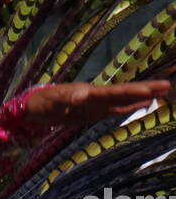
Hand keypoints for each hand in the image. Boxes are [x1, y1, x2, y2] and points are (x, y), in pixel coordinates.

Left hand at [24, 80, 169, 127]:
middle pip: (124, 92)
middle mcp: (96, 96)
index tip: (147, 92)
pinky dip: (131, 106)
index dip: (130, 93)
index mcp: (88, 92)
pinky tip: (145, 105)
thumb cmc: (41, 102)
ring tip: (165, 91)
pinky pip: (116, 109)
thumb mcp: (52, 100)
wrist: (34, 106)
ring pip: (124, 99)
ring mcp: (97, 104)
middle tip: (167, 86)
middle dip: (145, 90)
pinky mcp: (95, 112)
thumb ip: (66, 98)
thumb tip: (81, 96)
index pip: (113, 92)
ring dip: (143, 96)